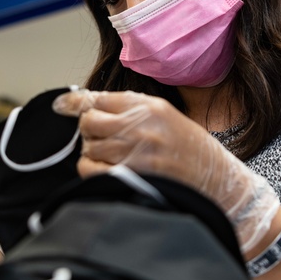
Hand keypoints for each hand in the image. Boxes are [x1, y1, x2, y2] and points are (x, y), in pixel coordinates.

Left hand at [53, 89, 279, 251]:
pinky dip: (92, 172)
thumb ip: (129, 110)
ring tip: (112, 159)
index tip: (62, 107)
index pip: (99, 98)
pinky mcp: (131, 176)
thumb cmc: (192, 152)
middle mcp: (140, 126)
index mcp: (150, 107)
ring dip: (93, 154)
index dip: (78, 104)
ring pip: (87, 147)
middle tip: (105, 141)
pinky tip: (109, 172)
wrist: (218, 182)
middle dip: (90, 132)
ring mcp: (135, 152)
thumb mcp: (166, 118)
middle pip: (88, 122)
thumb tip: (85, 105)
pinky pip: (90, 170)